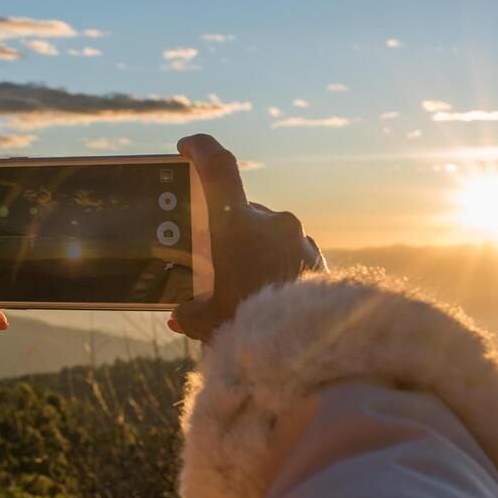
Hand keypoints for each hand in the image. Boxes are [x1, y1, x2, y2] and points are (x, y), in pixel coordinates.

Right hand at [169, 134, 325, 342]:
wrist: (303, 350)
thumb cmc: (248, 329)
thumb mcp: (205, 321)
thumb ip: (188, 311)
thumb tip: (181, 314)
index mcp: (238, 226)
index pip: (218, 166)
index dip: (200, 149)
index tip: (187, 147)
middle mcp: (273, 223)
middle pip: (242, 211)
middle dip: (227, 231)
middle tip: (214, 257)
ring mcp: (299, 239)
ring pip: (268, 233)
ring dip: (254, 250)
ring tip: (242, 284)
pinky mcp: (317, 260)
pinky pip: (290, 252)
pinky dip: (276, 265)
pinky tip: (267, 293)